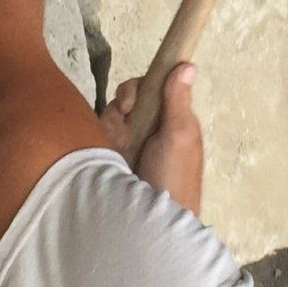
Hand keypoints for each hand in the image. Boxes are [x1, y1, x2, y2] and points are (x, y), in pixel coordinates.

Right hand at [100, 64, 203, 211]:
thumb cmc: (174, 177)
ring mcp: (130, 144)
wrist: (155, 223)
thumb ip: (178, 100)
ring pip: (110, 118)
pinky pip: (100, 138)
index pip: (150, 87)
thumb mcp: (179, 136)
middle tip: (124, 127)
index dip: (136, 88)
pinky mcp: (114, 158)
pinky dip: (102, 142)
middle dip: (120, 110)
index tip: (130, 101)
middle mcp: (150, 128)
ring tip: (119, 149)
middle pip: (125, 100)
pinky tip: (109, 155)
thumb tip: (187, 63)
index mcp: (171, 119)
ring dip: (112, 130)